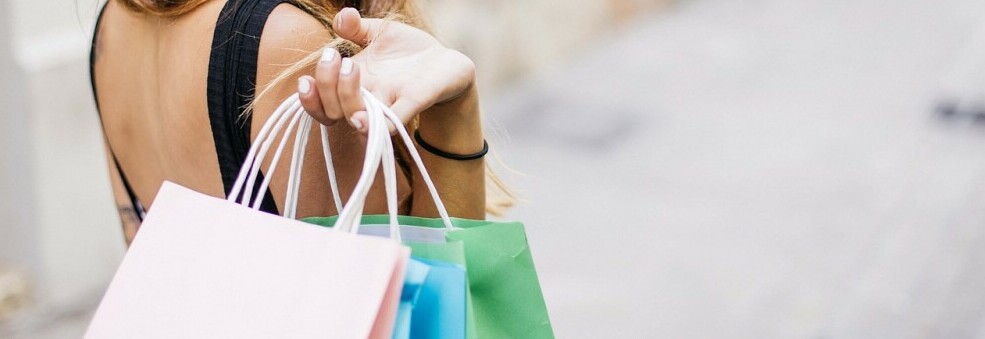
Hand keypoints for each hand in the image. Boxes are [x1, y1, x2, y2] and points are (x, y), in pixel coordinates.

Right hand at [296, 8, 475, 132]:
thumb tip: (342, 16)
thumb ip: (357, 27)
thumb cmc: (408, 51)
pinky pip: (392, 122)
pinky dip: (378, 124)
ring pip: (357, 117)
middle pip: (333, 110)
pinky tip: (364, 120)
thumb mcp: (380, 33)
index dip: (308, 97)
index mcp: (353, 83)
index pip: (321, 101)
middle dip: (326, 85)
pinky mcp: (413, 104)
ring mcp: (389, 104)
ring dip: (346, 97)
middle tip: (337, 58)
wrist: (446, 62)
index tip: (306, 79)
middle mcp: (367, 99)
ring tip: (351, 68)